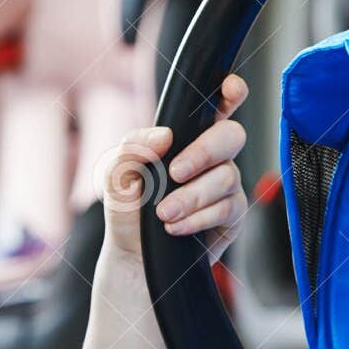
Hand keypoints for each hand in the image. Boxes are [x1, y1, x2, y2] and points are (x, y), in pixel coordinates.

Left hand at [98, 74, 249, 264]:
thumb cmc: (128, 212)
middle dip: (204, 152)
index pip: (215, 106)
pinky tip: (176, 227)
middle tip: (175, 172)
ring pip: (228, 176)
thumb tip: (164, 136)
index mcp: (186, 138)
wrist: (133, 259)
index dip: (230, 92)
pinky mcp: (231, 217)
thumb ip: (134, 148)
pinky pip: (229, 208)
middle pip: (231, 136)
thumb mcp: (117, 176)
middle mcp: (211, 158)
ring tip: (164, 213)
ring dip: (193, 195)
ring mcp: (225, 187)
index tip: (231, 89)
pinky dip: (199, 217)